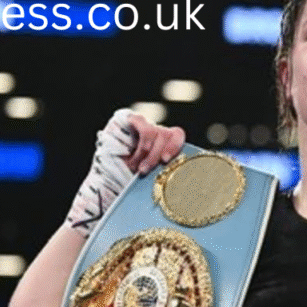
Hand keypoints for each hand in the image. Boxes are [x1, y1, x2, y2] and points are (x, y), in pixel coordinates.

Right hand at [65, 109, 185, 236]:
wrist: (106, 187)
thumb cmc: (133, 187)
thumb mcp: (156, 179)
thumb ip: (170, 172)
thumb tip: (200, 186)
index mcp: (164, 143)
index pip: (177, 134)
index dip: (175, 146)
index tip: (166, 161)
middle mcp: (154, 132)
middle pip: (168, 133)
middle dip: (158, 154)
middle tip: (146, 171)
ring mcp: (141, 125)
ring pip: (156, 131)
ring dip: (146, 153)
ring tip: (136, 168)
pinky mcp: (127, 119)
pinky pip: (141, 122)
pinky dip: (138, 142)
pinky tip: (132, 157)